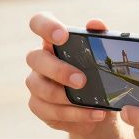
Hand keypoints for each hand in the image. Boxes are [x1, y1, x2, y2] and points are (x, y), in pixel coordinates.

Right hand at [25, 13, 110, 135]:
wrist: (101, 108)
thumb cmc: (98, 76)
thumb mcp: (103, 58)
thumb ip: (100, 38)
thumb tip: (95, 24)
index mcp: (53, 41)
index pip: (39, 23)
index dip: (46, 26)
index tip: (63, 36)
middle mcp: (40, 60)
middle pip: (35, 58)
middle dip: (58, 70)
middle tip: (81, 81)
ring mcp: (36, 84)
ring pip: (40, 89)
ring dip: (66, 97)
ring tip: (92, 103)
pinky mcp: (38, 106)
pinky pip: (49, 112)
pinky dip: (74, 115)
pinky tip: (94, 115)